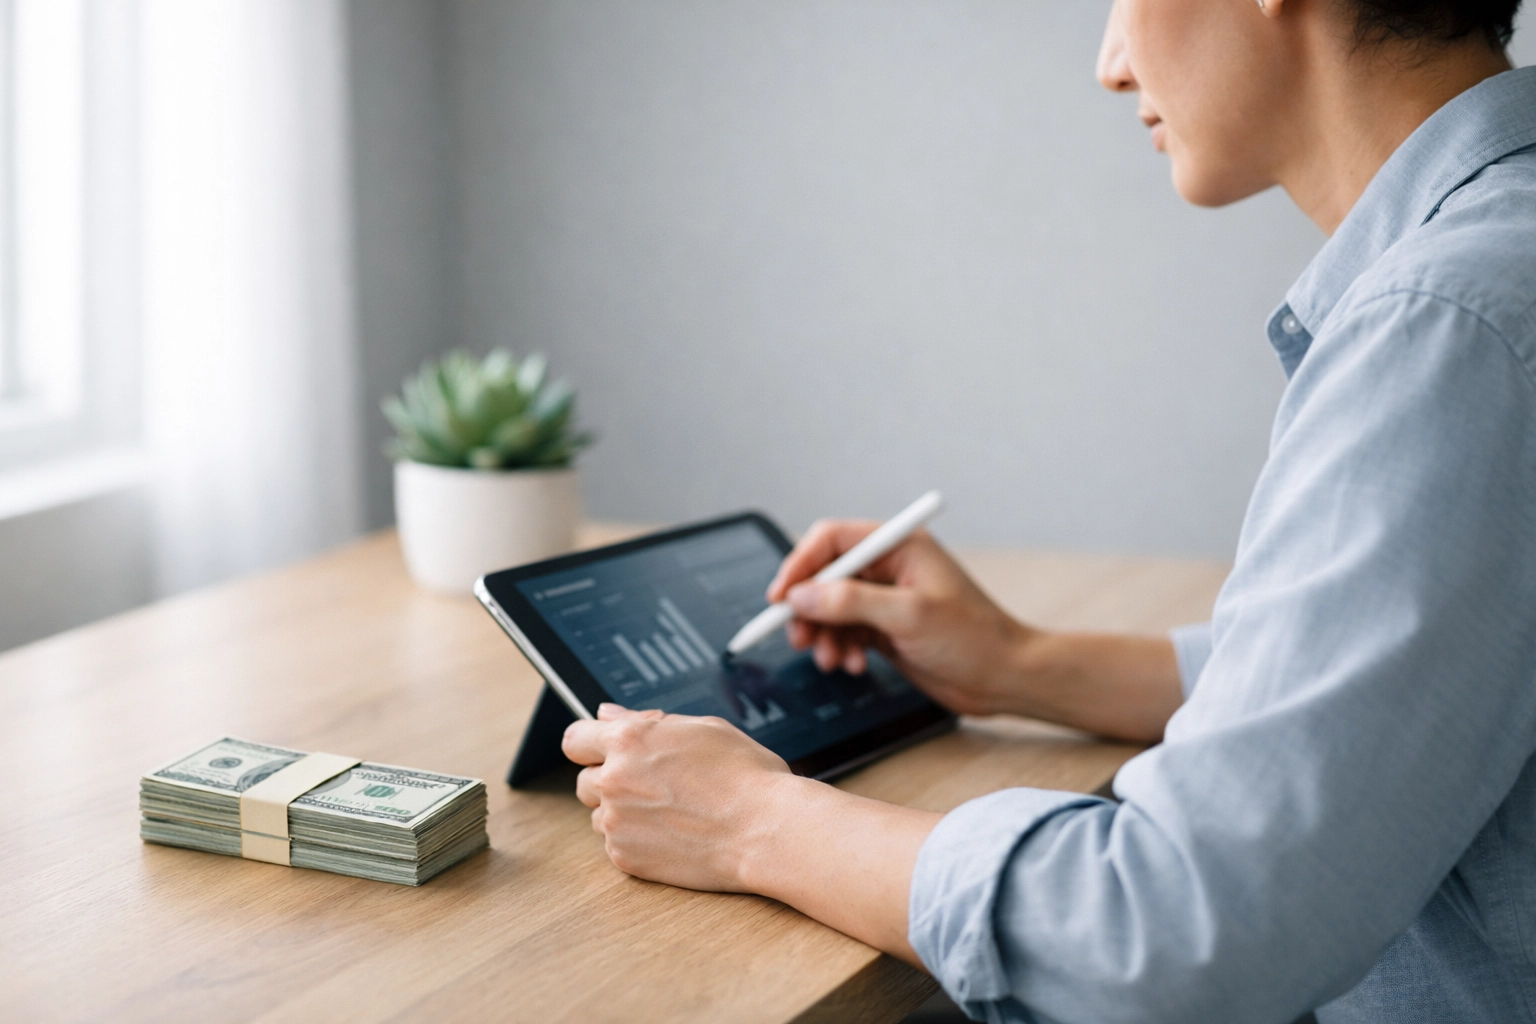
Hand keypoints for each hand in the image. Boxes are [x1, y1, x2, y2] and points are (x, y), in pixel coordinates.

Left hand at [562, 704, 794, 890]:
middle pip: (584, 781)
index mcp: (630, 740)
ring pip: (599, 815)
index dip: (589, 744)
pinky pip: (616, 845)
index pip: (574, 739)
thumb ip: (646, 721)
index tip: (601, 751)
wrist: (767, 830)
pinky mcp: (626, 858)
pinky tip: (672, 835)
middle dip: (609, 780)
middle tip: (651, 785)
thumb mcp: (702, 728)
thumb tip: (607, 714)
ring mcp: (617, 823)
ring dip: (621, 813)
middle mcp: (614, 780)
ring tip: (669, 812)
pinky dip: (636, 840)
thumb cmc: (746, 775)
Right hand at [766, 520, 1031, 716]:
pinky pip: (844, 632)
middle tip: (799, 638)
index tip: (780, 598)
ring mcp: (885, 599)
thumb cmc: (975, 638)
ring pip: (830, 608)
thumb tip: (800, 596)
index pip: (832, 540)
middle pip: (824, 576)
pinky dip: (840, 648)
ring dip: (823, 635)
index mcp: (899, 546)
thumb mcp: (909, 616)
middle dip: (807, 608)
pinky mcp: (885, 628)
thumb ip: (851, 602)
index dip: (800, 565)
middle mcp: (889, 567)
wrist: (1006, 678)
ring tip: (832, 661)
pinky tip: (853, 666)